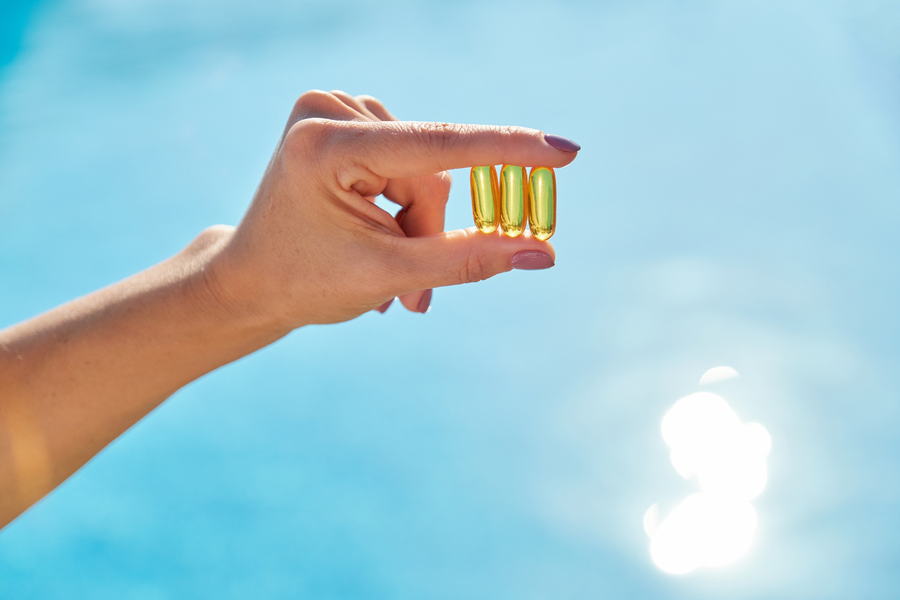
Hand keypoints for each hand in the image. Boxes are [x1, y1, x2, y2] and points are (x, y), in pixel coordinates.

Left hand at [207, 90, 578, 328]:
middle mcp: (327, 112)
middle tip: (416, 295)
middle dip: (429, 233)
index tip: (565, 152)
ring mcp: (333, 111)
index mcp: (326, 147)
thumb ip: (467, 259)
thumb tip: (542, 252)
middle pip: (431, 172)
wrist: (251, 281)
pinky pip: (408, 163)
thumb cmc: (306, 283)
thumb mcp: (389, 277)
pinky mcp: (344, 121)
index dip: (507, 152)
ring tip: (389, 274)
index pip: (438, 145)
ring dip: (418, 226)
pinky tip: (378, 238)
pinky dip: (405, 208)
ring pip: (425, 172)